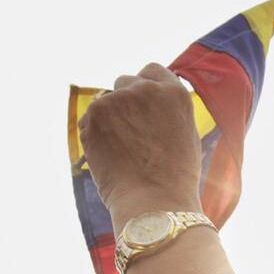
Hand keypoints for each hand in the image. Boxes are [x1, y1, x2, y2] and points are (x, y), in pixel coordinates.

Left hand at [79, 63, 202, 231]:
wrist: (154, 202)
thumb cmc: (174, 181)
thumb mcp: (185, 137)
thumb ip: (168, 113)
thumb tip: (152, 106)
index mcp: (175, 93)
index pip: (151, 71)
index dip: (143, 87)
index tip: (139, 104)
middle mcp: (147, 89)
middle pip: (125, 82)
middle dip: (123, 102)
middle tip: (126, 134)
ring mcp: (119, 98)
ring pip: (105, 101)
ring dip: (107, 119)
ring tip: (120, 153)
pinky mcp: (95, 113)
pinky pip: (89, 119)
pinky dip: (93, 134)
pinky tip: (107, 157)